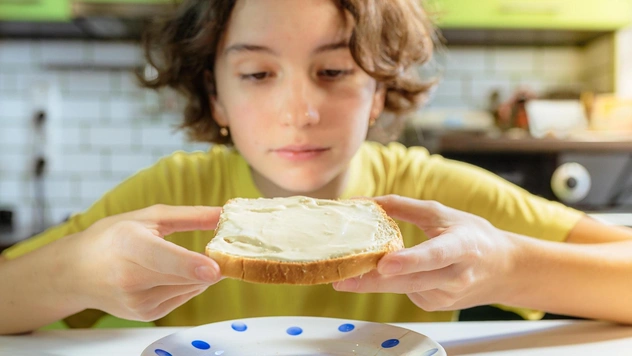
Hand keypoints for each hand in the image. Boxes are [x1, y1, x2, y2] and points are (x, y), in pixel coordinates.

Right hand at [69, 204, 221, 321]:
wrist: (76, 273)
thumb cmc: (111, 238)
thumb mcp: (148, 217)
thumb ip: (189, 216)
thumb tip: (223, 214)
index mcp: (129, 245)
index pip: (163, 258)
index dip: (191, 264)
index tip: (215, 268)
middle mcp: (130, 278)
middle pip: (186, 276)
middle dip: (210, 264)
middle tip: (222, 249)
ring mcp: (137, 301)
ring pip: (190, 287)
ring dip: (199, 274)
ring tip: (186, 258)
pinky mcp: (146, 314)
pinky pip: (184, 296)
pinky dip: (188, 283)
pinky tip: (171, 273)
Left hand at [333, 195, 518, 311]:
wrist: (504, 269)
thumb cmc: (472, 235)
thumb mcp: (441, 213)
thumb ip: (401, 207)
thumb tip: (362, 202)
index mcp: (462, 246)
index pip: (434, 255)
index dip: (410, 261)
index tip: (385, 264)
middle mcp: (456, 275)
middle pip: (411, 281)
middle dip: (374, 282)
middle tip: (342, 280)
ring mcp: (447, 296)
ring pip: (404, 290)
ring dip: (374, 284)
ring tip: (346, 276)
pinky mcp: (437, 306)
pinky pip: (406, 293)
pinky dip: (392, 282)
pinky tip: (392, 272)